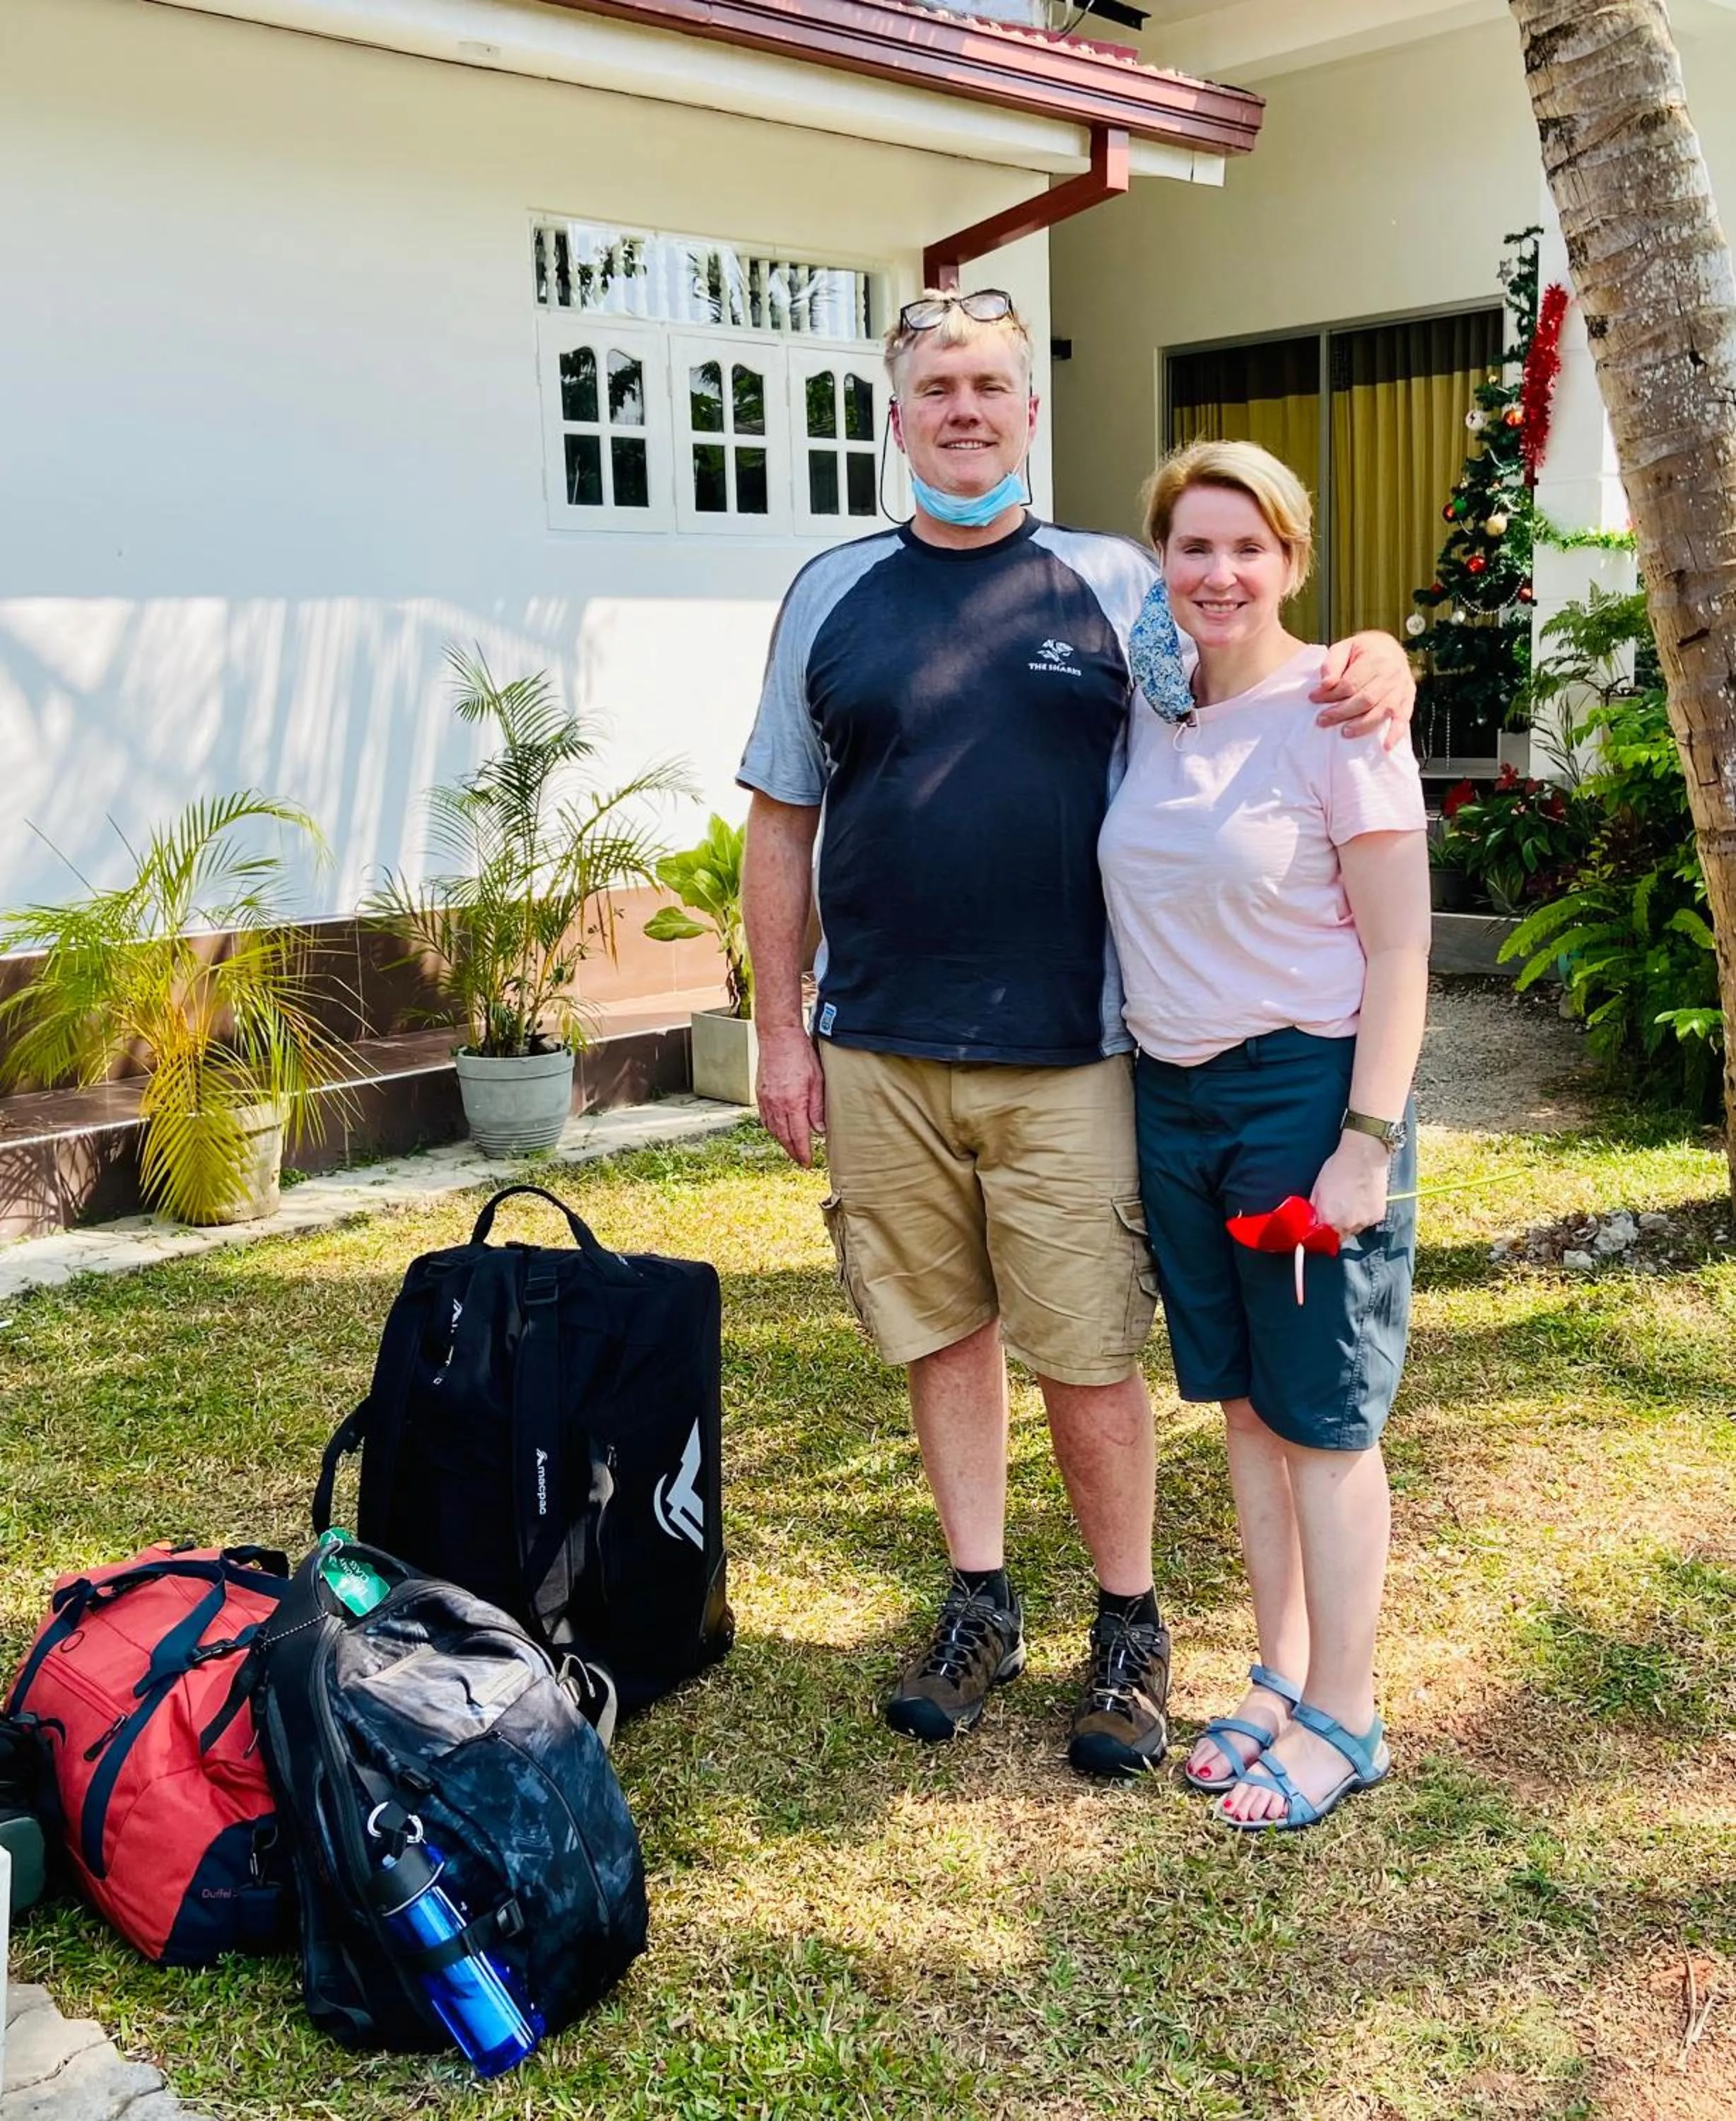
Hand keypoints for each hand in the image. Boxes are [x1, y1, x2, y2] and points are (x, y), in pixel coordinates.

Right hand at [756, 1025, 825, 1166]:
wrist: (778, 1037)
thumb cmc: (801, 1055)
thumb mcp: (818, 1081)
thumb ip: (818, 1108)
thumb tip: (819, 1131)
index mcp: (793, 1103)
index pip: (798, 1137)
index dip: (803, 1153)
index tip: (807, 1163)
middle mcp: (777, 1105)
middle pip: (784, 1137)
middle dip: (793, 1152)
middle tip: (801, 1162)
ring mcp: (766, 1100)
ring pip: (773, 1130)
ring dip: (782, 1143)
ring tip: (792, 1150)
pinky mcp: (760, 1094)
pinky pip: (765, 1119)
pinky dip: (772, 1129)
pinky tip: (778, 1131)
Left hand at [1309, 1131, 1389, 1240]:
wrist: (1364, 1157)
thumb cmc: (1338, 1168)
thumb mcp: (1317, 1188)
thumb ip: (1314, 1209)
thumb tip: (1310, 1221)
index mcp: (1329, 1220)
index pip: (1322, 1240)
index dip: (1321, 1233)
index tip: (1321, 1227)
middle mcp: (1347, 1226)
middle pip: (1339, 1236)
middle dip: (1336, 1227)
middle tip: (1337, 1209)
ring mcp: (1364, 1222)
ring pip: (1354, 1230)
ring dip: (1351, 1221)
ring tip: (1351, 1201)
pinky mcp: (1377, 1216)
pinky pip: (1367, 1222)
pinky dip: (1364, 1215)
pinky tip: (1362, 1199)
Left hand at [1311, 632, 1416, 751]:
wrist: (1389, 648)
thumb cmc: (1363, 650)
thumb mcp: (1345, 647)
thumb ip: (1332, 663)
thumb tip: (1325, 684)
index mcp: (1376, 659)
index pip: (1351, 683)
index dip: (1331, 694)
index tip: (1314, 698)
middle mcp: (1392, 674)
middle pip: (1366, 699)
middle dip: (1342, 712)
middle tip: (1322, 720)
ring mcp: (1401, 689)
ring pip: (1382, 711)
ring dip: (1363, 725)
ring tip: (1345, 732)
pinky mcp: (1407, 700)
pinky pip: (1403, 719)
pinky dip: (1395, 734)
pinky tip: (1386, 746)